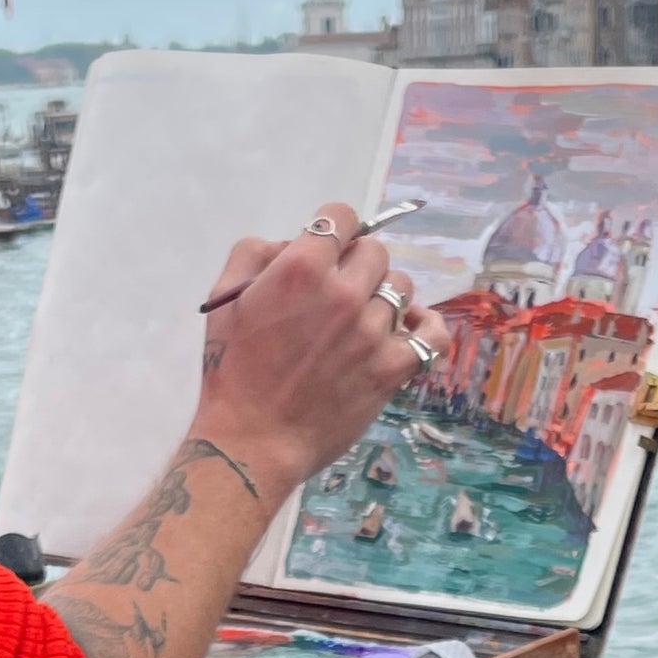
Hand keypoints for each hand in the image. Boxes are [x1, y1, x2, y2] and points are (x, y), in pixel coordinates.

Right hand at [196, 204, 443, 490]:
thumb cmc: (232, 372)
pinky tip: (407, 329)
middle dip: (356, 264)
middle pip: (375, 252)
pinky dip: (425, 325)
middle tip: (336, 293)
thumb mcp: (225, 300)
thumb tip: (294, 243)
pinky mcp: (392, 368)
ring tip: (362, 320)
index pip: (341, 216)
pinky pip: (432, 333)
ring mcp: (372, 331)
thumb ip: (256, 254)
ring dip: (383, 297)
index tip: (327, 249)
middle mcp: (343, 293)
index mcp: (300, 269)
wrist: (253, 442)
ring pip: (400, 288)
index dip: (334, 229)